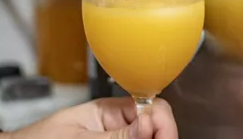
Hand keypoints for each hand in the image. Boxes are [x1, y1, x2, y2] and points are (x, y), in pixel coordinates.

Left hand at [0, 97, 177, 138]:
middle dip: (159, 138)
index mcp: (112, 110)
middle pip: (155, 127)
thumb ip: (116, 134)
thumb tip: (148, 123)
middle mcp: (119, 125)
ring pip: (146, 138)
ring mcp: (116, 138)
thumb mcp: (79, 138)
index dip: (163, 123)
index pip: (151, 107)